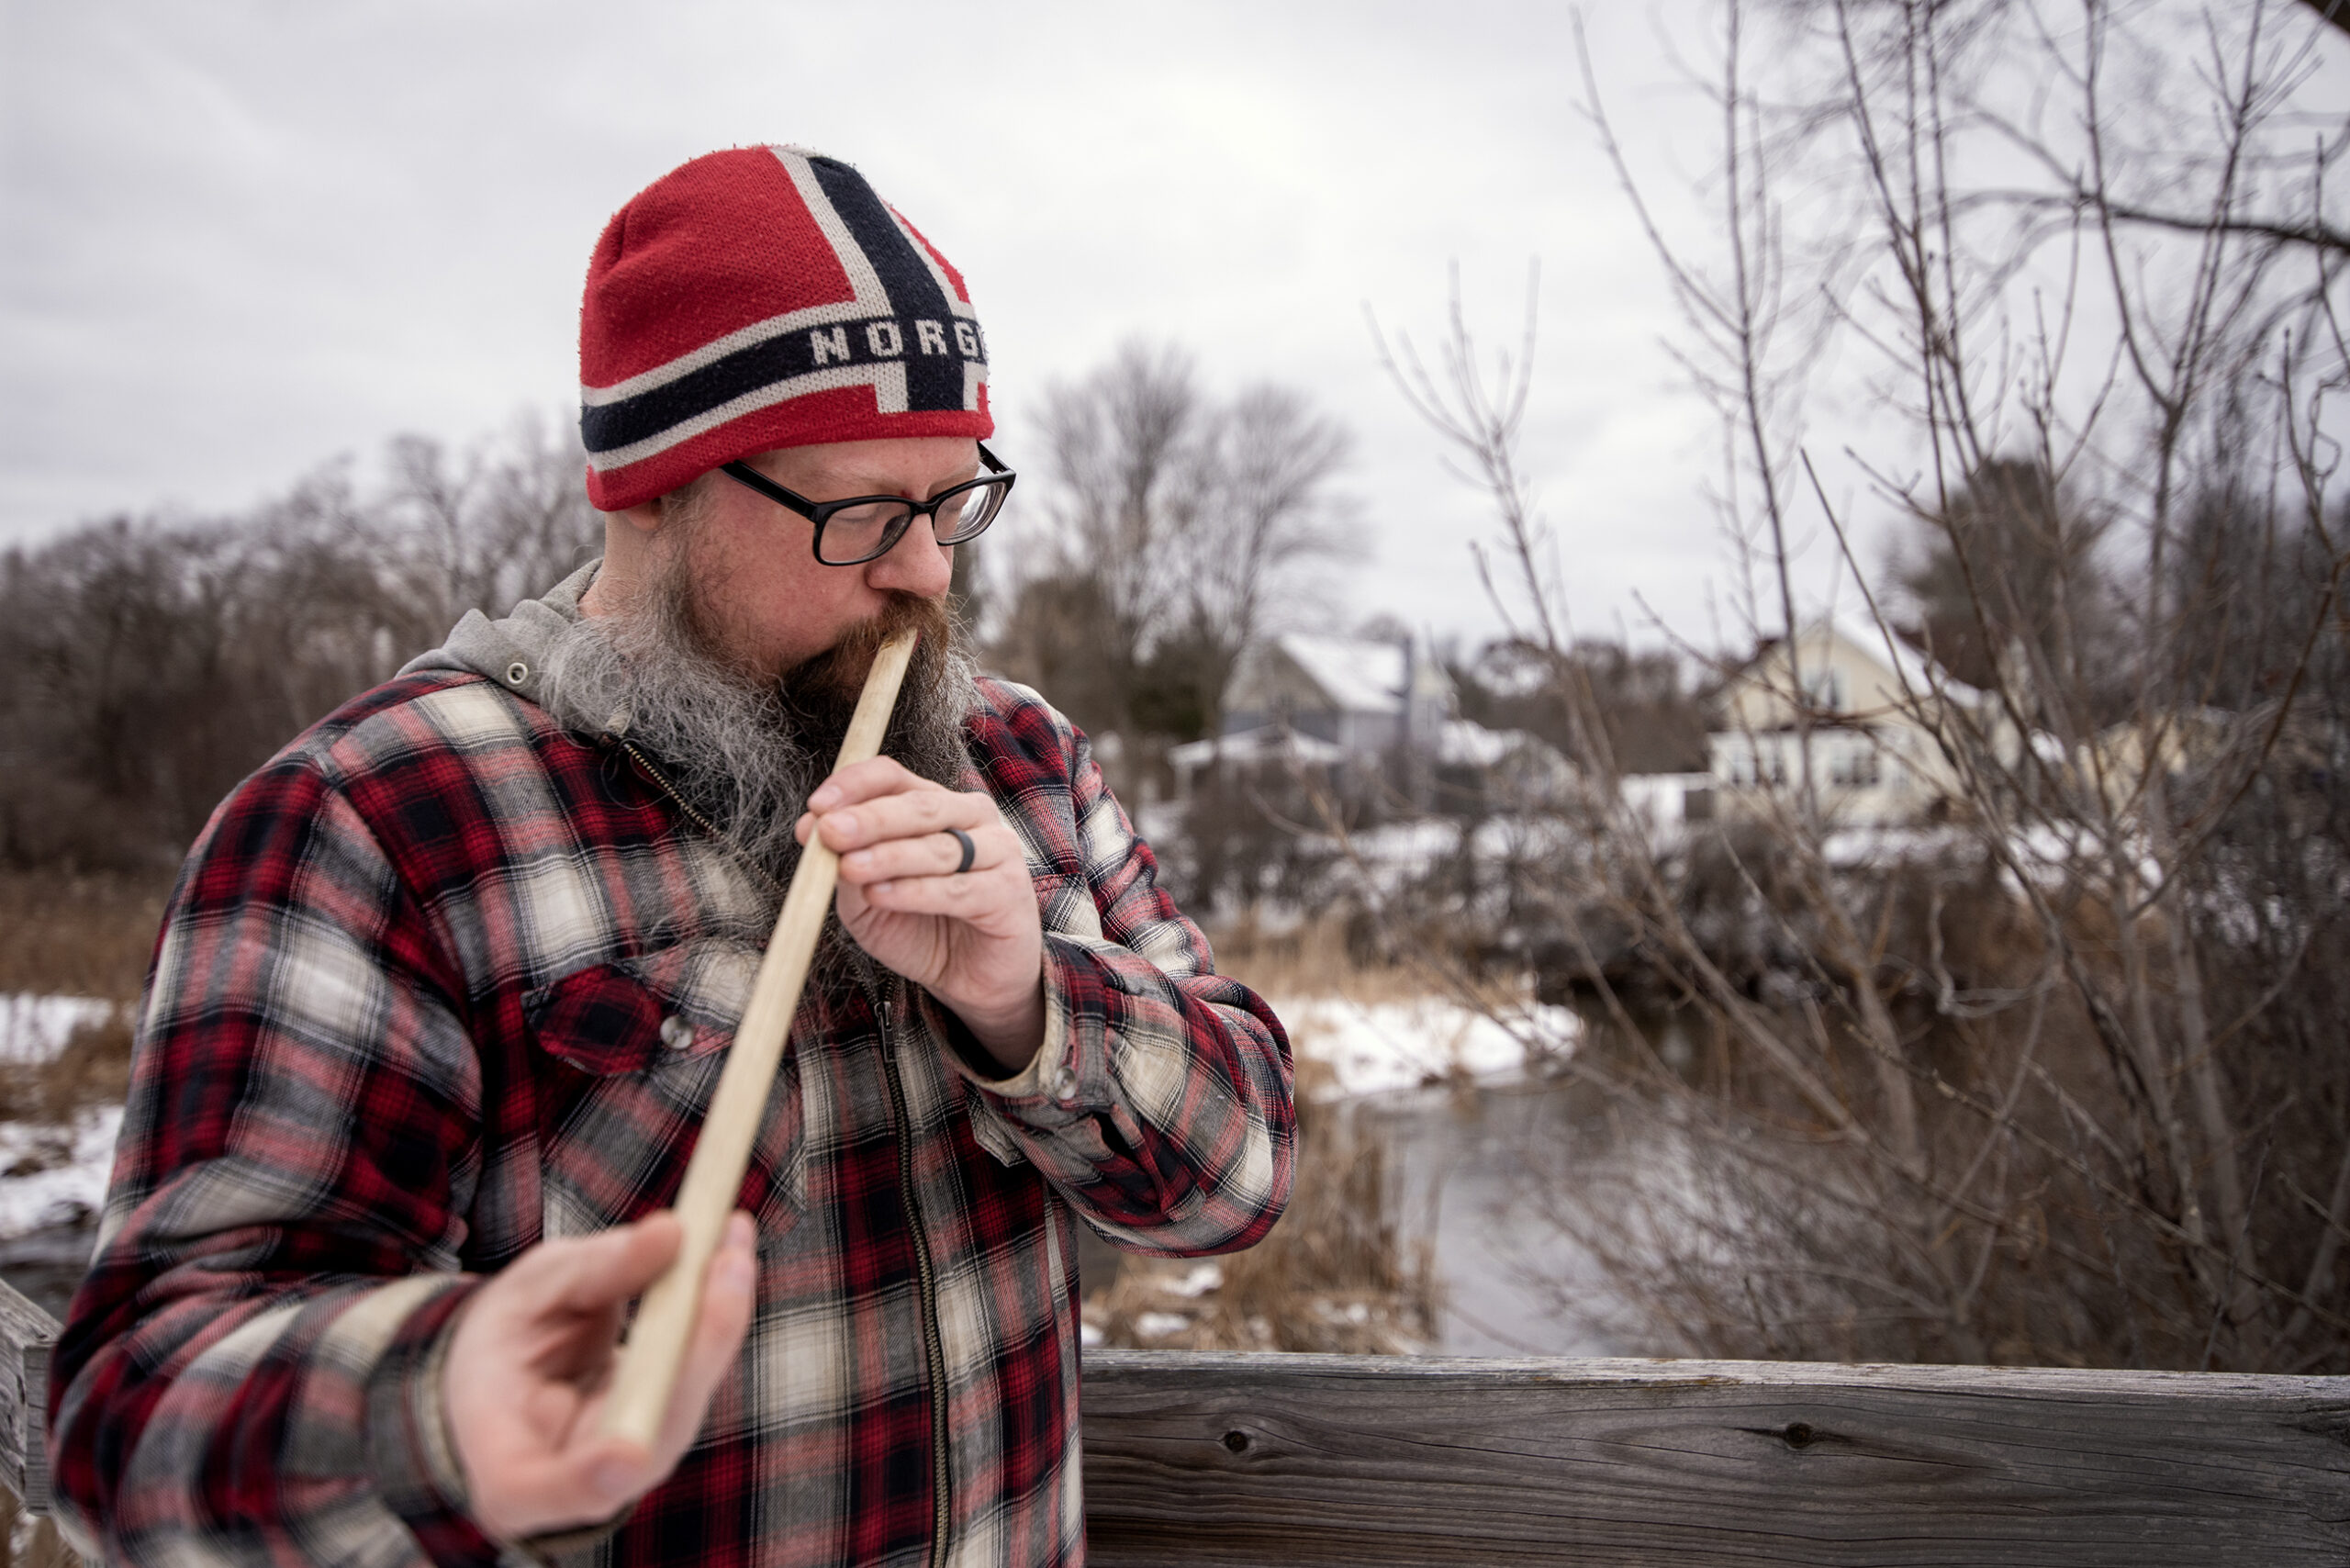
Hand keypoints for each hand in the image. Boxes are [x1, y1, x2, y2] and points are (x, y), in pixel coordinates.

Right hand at [444, 1211, 755, 1541]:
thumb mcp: (525, 1295)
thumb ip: (592, 1271)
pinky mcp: (669, 1425)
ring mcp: (636, 1462)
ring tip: (733, 1237)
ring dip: (720, 1316)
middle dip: (692, 1353)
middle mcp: (580, 1483)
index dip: (586, 1476)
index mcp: (505, 1468)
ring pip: (687, 1397)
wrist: (513, 1373)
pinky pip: (701, 1370)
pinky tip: (734, 1249)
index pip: (536, 1491)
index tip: (628, 1452)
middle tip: (725, 1264)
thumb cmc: (504, 1341)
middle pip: (645, 1437)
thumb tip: (671, 1235)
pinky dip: (721, 1309)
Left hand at [800, 756, 1044, 1071]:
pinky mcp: (1009, 893)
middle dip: (870, 819)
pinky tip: (881, 895)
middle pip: (918, 805)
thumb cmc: (918, 929)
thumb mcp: (866, 897)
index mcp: (934, 805)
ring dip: (889, 856)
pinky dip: (915, 892)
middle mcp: (971, 818)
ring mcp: (997, 851)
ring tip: (849, 868)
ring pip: (938, 846)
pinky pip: (957, 890)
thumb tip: (807, 827)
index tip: (817, 806)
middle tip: (829, 832)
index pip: (893, 777)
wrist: (968, 978)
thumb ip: (843, 862)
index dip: (855, 785)